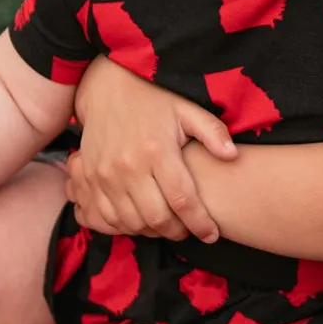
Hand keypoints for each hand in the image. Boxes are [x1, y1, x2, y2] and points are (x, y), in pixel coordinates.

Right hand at [69, 57, 236, 242]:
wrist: (107, 89)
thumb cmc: (152, 100)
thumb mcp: (186, 109)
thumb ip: (212, 132)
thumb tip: (233, 155)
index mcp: (158, 151)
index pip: (182, 200)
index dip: (200, 223)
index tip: (211, 234)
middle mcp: (129, 166)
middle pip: (157, 218)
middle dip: (178, 232)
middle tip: (189, 230)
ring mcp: (106, 175)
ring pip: (131, 222)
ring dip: (152, 232)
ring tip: (167, 226)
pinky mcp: (90, 179)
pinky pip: (107, 216)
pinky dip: (125, 226)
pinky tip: (141, 220)